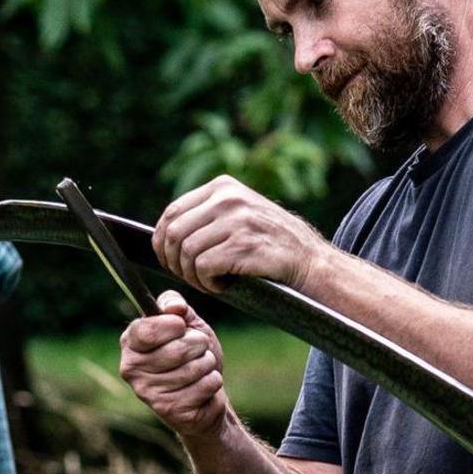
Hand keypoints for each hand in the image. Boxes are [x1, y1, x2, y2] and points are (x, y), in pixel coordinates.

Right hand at [120, 291, 233, 438]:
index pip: (147, 330)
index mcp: (130, 343)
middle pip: (176, 349)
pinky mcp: (168, 410)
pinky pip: (205, 385)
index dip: (172, 325)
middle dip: (198, 345)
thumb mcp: (187, 323)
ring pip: (193, 368)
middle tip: (197, 350)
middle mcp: (131, 369)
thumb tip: (174, 307)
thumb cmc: (192, 355)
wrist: (206, 394)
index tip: (182, 326)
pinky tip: (204, 388)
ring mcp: (148, 392)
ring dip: (207, 364)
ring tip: (200, 369)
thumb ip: (176, 305)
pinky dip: (213, 382)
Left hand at [153, 176, 330, 293]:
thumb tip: (165, 235)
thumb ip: (208, 216)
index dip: (163, 242)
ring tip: (210, 283)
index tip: (170, 261)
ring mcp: (237, 220)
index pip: (172, 212)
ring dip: (192, 276)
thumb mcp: (240, 215)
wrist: (310, 261)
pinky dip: (207, 283)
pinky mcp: (244, 244)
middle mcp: (227, 198)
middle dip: (175, 262)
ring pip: (187, 252)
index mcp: (222, 187)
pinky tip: (222, 286)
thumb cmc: (270, 246)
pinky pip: (204, 267)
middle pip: (175, 233)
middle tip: (191, 277)